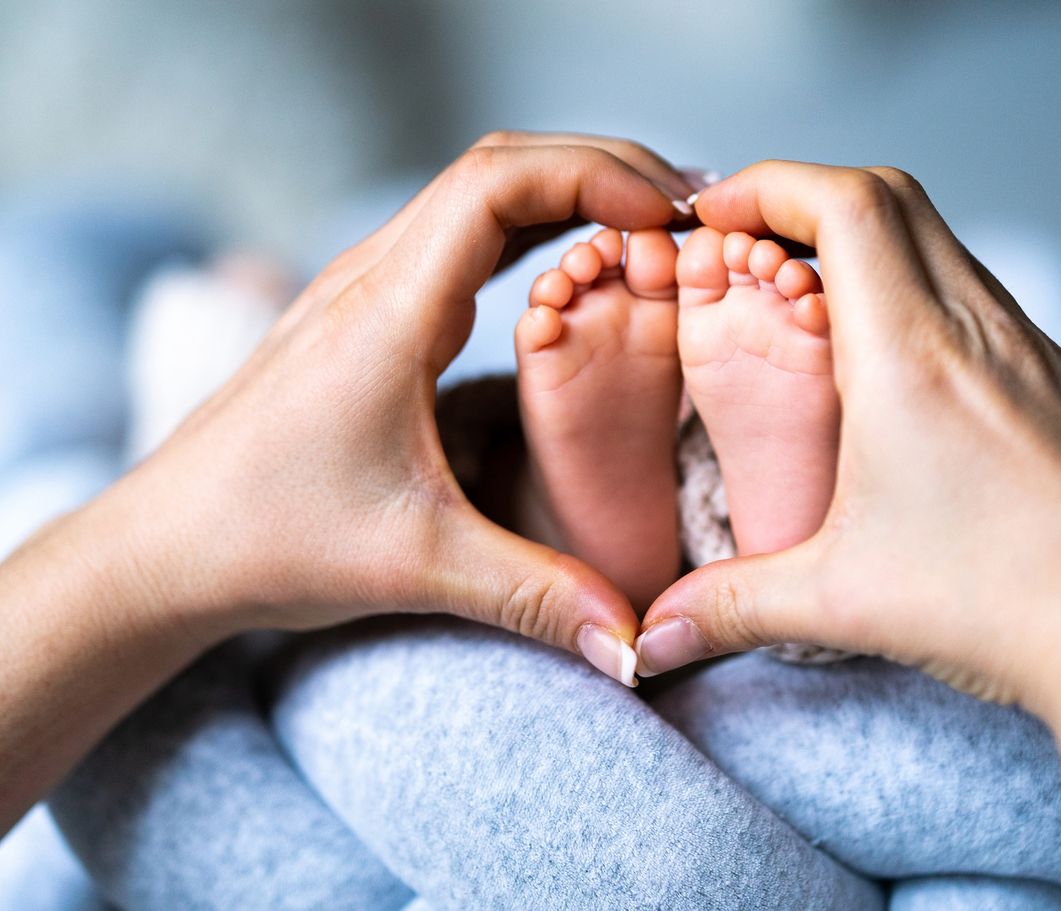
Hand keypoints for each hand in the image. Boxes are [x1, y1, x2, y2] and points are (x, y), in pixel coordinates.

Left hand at [104, 132, 695, 680]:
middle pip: (501, 167)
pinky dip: (531, 229)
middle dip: (604, 171)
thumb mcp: (417, 565)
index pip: (498, 182)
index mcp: (388, 312)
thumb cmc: (267, 538)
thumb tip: (637, 643)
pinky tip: (573, 268)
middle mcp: (374, 278)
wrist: (165, 546)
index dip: (597, 176)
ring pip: (477, 194)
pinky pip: (458, 237)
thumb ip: (536, 596)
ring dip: (568, 193)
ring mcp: (365, 290)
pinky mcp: (366, 317)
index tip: (673, 218)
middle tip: (692, 214)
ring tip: (652, 227)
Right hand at [637, 160, 1060, 708]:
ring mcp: (1035, 354)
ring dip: (872, 247)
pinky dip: (926, 296)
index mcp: (912, 358)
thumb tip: (651, 636)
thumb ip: (730, 607)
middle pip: (895, 197)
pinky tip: (903, 376)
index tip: (716, 213)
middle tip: (754, 250)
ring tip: (816, 309)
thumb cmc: (1008, 603)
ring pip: (946, 245)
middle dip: (809, 199)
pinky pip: (988, 301)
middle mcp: (981, 332)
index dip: (770, 184)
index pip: (844, 203)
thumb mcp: (841, 601)